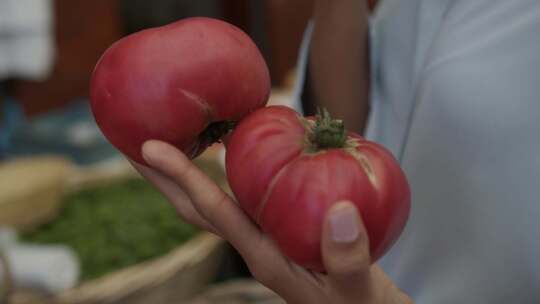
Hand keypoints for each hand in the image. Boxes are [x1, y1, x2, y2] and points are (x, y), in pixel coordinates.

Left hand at [133, 140, 411, 303]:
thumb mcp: (359, 290)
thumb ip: (349, 258)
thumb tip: (339, 210)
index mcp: (264, 257)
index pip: (215, 211)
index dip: (183, 177)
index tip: (150, 147)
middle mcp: (254, 245)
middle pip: (195, 208)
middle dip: (163, 178)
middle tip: (133, 143)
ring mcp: (263, 238)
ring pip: (214, 202)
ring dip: (186, 175)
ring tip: (172, 141)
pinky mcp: (276, 231)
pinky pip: (242, 197)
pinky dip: (225, 173)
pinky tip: (231, 151)